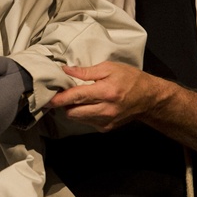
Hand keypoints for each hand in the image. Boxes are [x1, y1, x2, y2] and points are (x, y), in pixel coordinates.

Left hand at [47, 61, 165, 131]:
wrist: (148, 98)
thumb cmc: (130, 79)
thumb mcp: (110, 68)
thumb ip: (86, 72)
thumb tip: (66, 71)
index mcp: (106, 92)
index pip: (76, 97)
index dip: (60, 98)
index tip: (48, 99)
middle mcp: (105, 109)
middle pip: (73, 112)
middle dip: (65, 105)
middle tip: (65, 95)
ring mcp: (106, 121)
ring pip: (78, 119)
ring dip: (73, 109)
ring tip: (78, 98)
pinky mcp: (106, 128)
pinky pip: (87, 122)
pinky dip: (84, 114)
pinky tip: (90, 105)